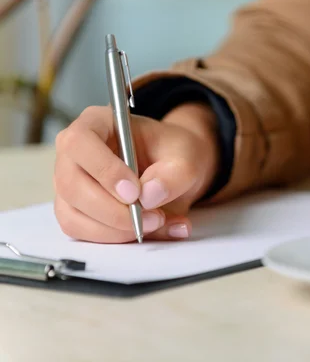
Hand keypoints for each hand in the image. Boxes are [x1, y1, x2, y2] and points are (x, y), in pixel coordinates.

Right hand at [53, 103, 218, 242]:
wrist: (176, 169)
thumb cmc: (174, 153)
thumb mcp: (186, 156)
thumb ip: (173, 174)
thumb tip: (148, 196)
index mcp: (96, 123)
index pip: (80, 143)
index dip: (104, 170)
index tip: (134, 192)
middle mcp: (74, 153)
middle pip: (72, 185)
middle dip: (113, 210)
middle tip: (153, 217)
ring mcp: (70, 184)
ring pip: (73, 216)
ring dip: (116, 230)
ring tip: (157, 223)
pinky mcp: (75, 211)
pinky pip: (82, 233)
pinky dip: (116, 239)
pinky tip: (147, 231)